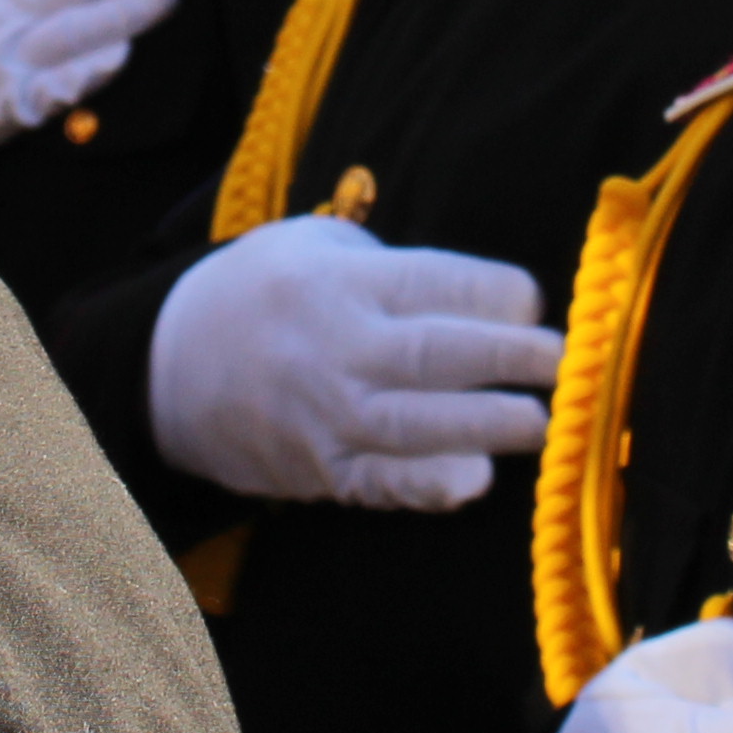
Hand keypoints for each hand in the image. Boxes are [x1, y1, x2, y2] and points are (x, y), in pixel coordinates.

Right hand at [150, 217, 563, 507]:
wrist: (168, 366)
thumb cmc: (267, 291)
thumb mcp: (317, 246)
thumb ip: (400, 270)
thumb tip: (497, 305)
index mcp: (340, 281)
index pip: (437, 284)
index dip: (498, 294)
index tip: (534, 304)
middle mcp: (335, 348)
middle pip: (435, 354)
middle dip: (510, 359)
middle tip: (563, 362)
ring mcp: (325, 416)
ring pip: (416, 426)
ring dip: (486, 426)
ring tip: (540, 422)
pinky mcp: (319, 471)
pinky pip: (381, 483)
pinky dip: (427, 486)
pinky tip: (472, 481)